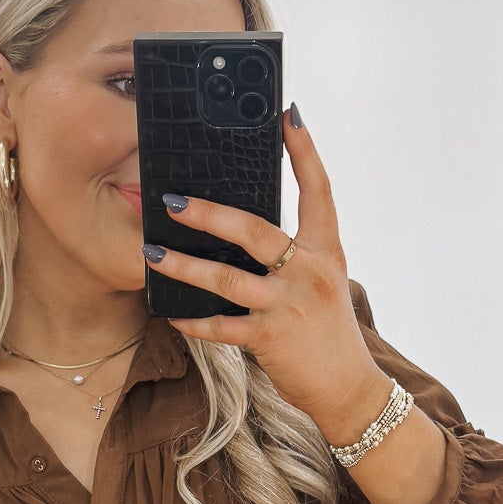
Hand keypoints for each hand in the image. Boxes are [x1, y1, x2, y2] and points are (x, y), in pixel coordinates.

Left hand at [144, 102, 389, 440]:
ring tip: (154, 253)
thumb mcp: (323, 283)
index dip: (305, 152)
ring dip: (186, 266)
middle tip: (173, 200)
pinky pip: (222, 327)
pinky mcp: (271, 339)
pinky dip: (194, 321)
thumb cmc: (328, 332)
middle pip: (255, 230)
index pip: (319, 191)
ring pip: (228, 279)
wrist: (348, 388)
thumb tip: (241, 230)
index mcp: (325, 251)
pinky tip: (173, 313)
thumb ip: (293, 256)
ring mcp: (289, 306)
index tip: (287, 115)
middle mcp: (309, 273)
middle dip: (210, 214)